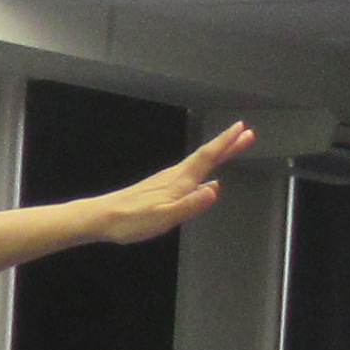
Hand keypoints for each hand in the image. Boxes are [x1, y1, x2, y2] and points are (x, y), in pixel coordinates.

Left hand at [82, 122, 251, 245]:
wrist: (102, 217)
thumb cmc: (132, 220)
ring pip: (199, 164)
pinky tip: (208, 183)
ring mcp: (167, 181)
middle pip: (206, 156)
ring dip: (218, 155)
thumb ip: (190, 204)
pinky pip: (191, 175)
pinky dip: (205, 172)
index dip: (226, 143)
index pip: (207, 157)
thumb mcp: (164, 217)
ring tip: (232, 149)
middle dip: (227, 144)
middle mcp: (175, 176)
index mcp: (179, 181)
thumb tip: (216, 188)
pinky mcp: (161, 188)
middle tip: (247, 133)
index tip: (243, 129)